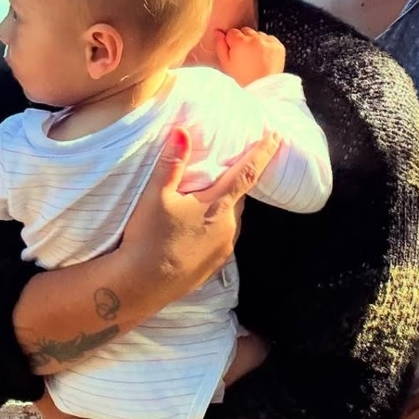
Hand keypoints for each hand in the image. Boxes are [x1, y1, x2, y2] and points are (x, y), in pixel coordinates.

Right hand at [121, 126, 280, 300]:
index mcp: (217, 206)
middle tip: (220, 174)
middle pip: (237, 197)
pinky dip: (212, 231)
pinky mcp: (212, 267)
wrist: (141, 286)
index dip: (263, 153)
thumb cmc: (148, 238)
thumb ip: (171, 163)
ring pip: (229, 220)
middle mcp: (228, 228)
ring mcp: (222, 250)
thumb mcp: (155, 196)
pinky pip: (219, 241)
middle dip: (232, 184)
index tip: (277, 136)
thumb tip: (182, 132)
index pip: (247, 173)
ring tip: (200, 205)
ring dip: (221, 209)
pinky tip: (193, 232)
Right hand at [215, 27, 285, 86]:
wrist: (264, 87)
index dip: (231, 42)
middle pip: (245, 31)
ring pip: (257, 34)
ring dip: (255, 42)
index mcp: (240, 42)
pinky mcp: (277, 45)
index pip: (232, 32)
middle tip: (244, 55)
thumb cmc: (244, 78)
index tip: (234, 51)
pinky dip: (266, 46)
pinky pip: (269, 39)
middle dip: (243, 40)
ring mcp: (267, 41)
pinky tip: (263, 57)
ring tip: (255, 57)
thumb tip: (218, 33)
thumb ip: (220, 46)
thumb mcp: (226, 64)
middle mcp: (254, 39)